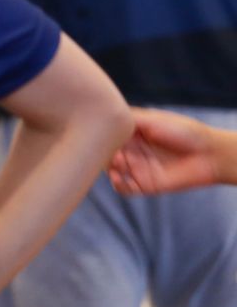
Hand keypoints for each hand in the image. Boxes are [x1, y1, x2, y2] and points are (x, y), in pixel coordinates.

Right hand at [110, 108, 233, 195]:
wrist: (208, 153)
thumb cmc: (184, 131)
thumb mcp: (152, 119)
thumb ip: (128, 119)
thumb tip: (103, 117)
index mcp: (131, 133)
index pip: (106, 135)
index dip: (99, 135)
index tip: (98, 134)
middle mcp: (131, 150)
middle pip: (105, 153)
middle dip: (102, 153)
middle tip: (108, 151)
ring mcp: (137, 168)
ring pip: (111, 170)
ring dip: (109, 168)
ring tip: (117, 164)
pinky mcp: (145, 184)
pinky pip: (124, 189)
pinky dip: (118, 185)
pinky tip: (119, 179)